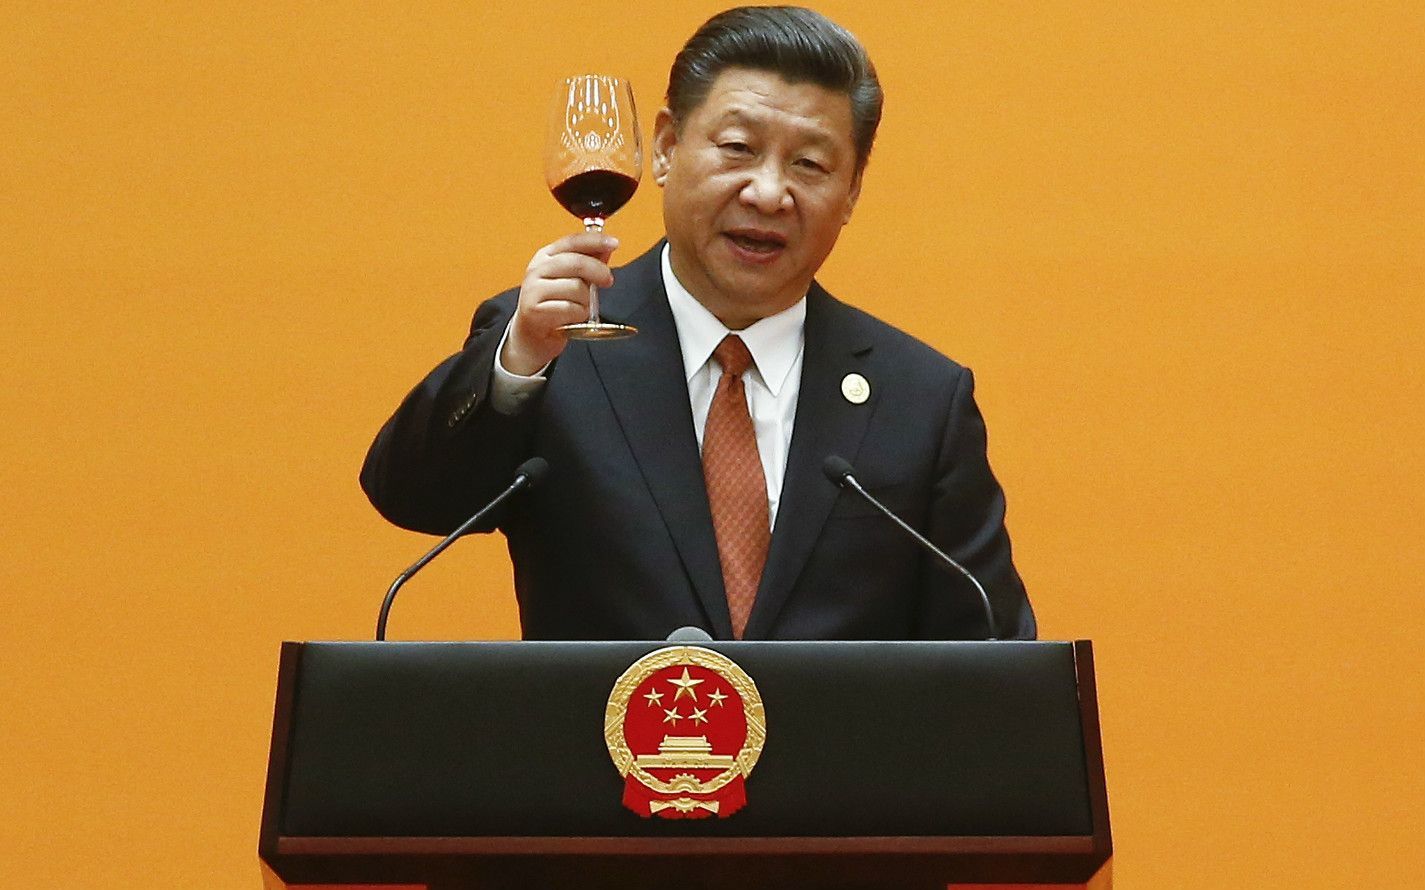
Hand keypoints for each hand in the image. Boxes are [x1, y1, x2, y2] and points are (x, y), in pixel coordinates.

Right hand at [502, 232, 618, 374]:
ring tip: (578, 307)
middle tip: (608, 281)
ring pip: (576, 288)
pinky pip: (571, 309)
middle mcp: (537, 269)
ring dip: (586, 301)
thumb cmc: (554, 306)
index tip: (614, 243)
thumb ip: (587, 263)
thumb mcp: (570, 280)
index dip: (595, 240)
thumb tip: (605, 249)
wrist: (532, 336)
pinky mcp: (534, 310)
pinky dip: (578, 315)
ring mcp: (533, 289)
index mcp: (545, 257)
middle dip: (598, 271)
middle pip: (576, 263)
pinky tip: (572, 318)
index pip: (572, 241)